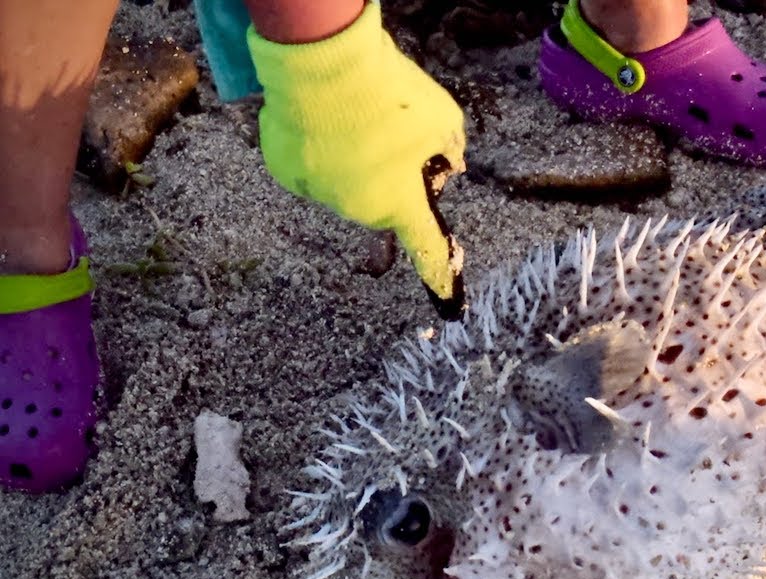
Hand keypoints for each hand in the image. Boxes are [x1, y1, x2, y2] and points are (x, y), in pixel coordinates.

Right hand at [247, 3, 466, 308]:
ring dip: (353, 157)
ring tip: (353, 112)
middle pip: (382, 198)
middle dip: (391, 173)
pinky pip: (310, 164)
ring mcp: (317, 194)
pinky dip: (318, 145)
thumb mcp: (443, 115)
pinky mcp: (286, 172)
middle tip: (390, 128)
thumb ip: (451, 146)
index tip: (448, 297)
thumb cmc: (390, 94)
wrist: (322, 65)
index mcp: (400, 204)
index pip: (425, 245)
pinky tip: (322, 115)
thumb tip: (452, 162)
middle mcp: (357, 210)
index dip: (439, 271)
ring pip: (344, 180)